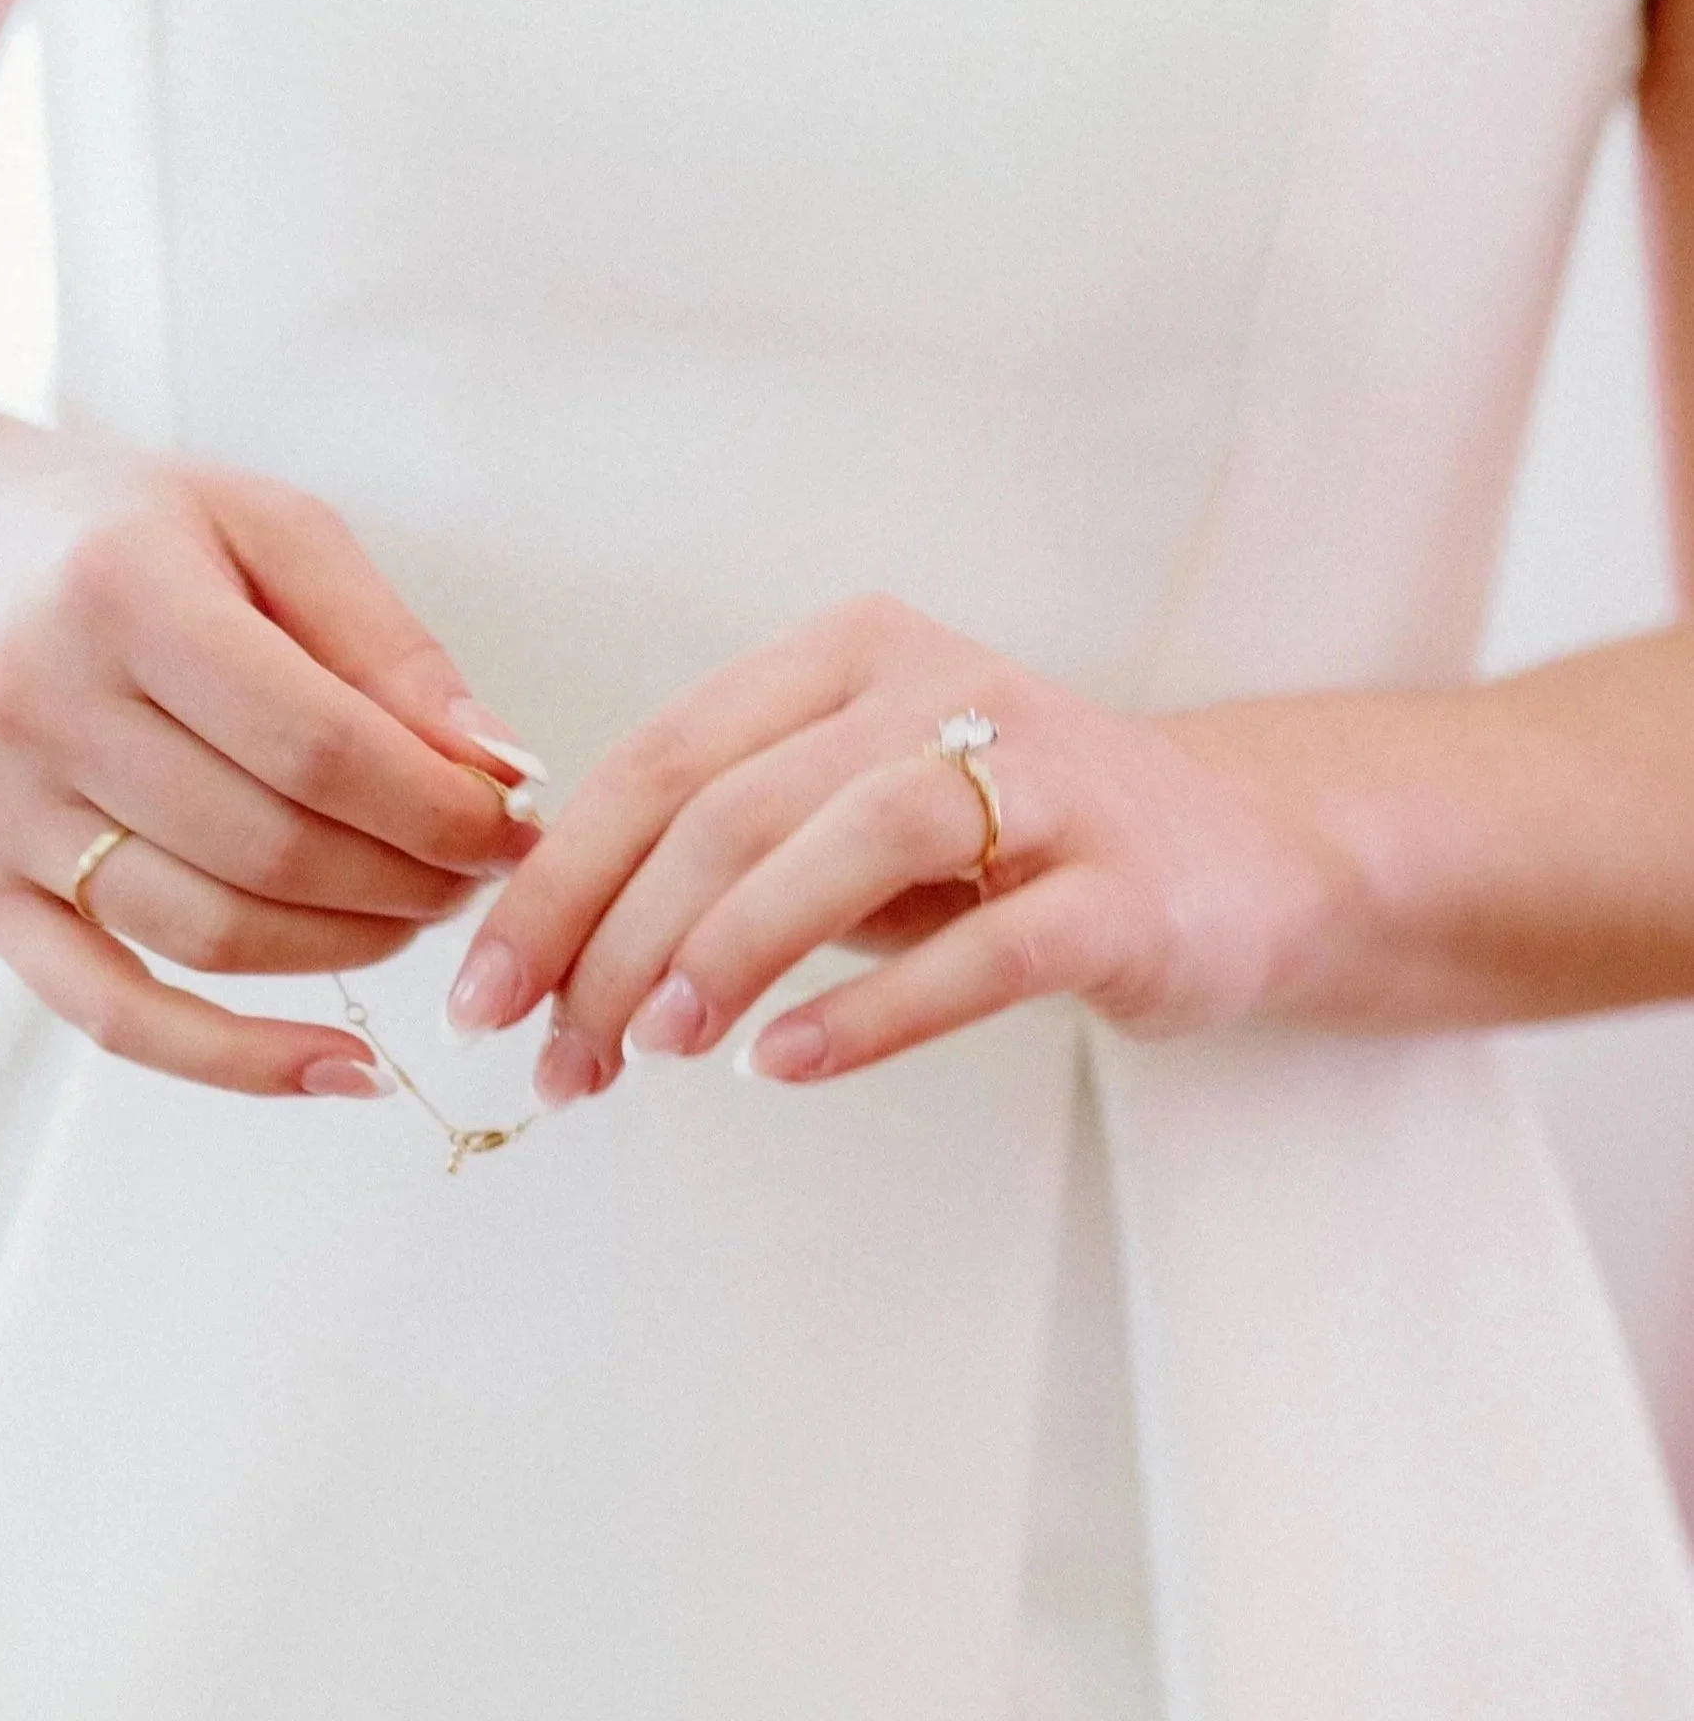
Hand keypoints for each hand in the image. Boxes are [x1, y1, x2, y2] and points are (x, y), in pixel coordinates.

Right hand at [0, 429, 545, 1096]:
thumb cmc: (117, 535)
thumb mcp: (262, 529)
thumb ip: (387, 646)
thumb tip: (501, 769)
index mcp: (118, 592)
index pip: (318, 747)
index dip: (439, 807)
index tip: (511, 821)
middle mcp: (37, 705)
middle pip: (274, 850)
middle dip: (412, 879)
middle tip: (478, 870)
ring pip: (215, 937)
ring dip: (352, 949)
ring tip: (418, 913)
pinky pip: (117, 1015)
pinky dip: (239, 1061)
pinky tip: (343, 1069)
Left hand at [441, 594, 1345, 1095]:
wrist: (1239, 860)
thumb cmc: (998, 852)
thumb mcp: (844, 819)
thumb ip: (715, 850)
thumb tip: (532, 937)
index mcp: (847, 655)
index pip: (660, 759)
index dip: (553, 880)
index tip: (480, 993)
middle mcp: (939, 686)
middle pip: (731, 805)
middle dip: (612, 941)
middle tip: (556, 1059)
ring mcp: (1042, 779)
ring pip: (849, 843)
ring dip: (728, 951)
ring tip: (651, 1047)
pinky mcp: (1120, 886)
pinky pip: (981, 946)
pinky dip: (871, 1008)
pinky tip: (785, 1065)